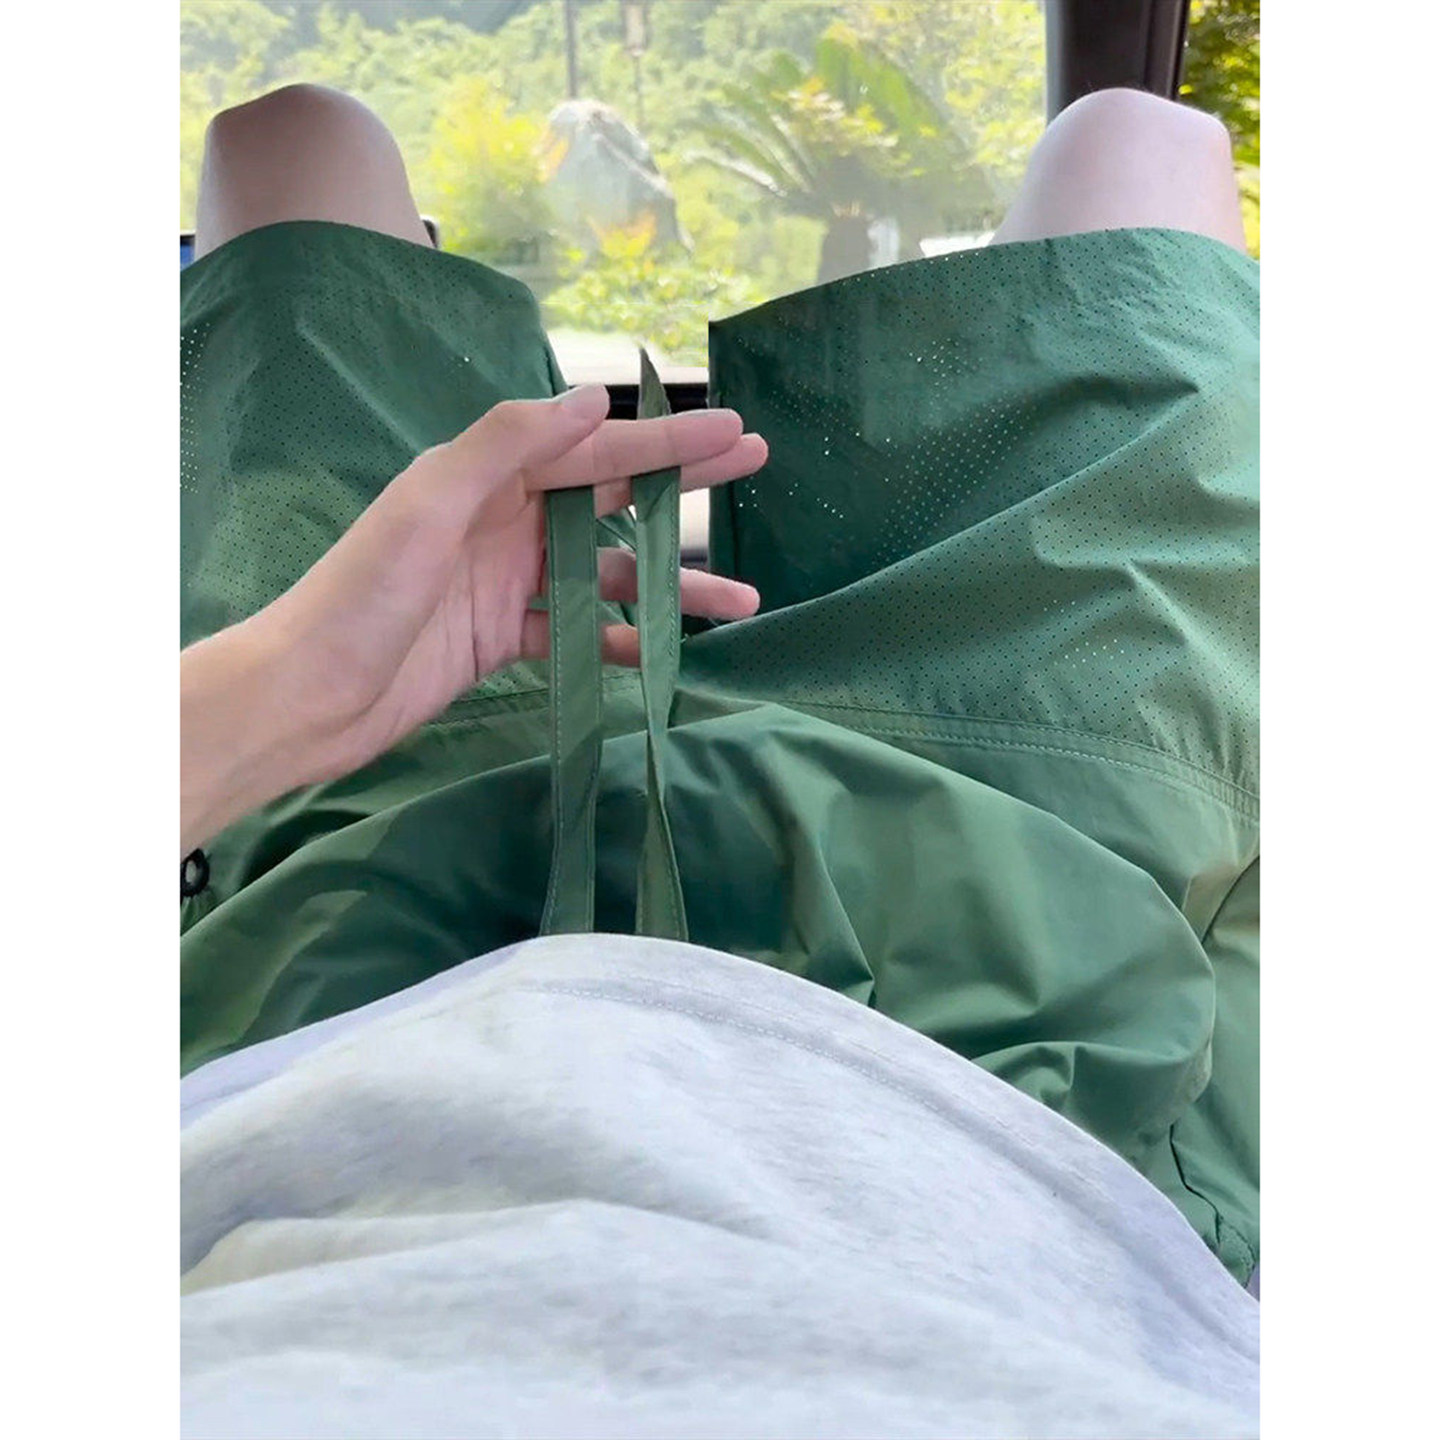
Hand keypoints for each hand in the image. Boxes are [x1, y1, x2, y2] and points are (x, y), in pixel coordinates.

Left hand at [181, 385, 766, 852]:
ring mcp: (506, 583)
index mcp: (486, 477)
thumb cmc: (363, 594)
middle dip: (683, 486)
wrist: (310, 695)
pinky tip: (663, 654)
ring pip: (607, 574)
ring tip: (741, 601)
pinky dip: (620, 639)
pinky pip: (578, 632)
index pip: (593, 449)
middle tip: (754, 467)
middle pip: (611, 497)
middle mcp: (503, 520)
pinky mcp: (503, 639)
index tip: (734, 432)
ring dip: (670, 586)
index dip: (666, 441)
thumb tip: (589, 400)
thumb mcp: (429, 503)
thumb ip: (505, 446)